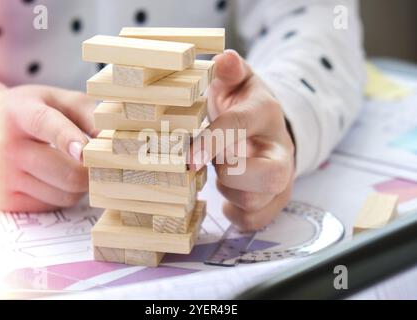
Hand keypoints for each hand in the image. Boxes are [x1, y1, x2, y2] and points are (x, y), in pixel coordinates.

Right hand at [0, 85, 96, 211]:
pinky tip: (52, 177)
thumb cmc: (36, 112)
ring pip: (66, 194)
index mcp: (20, 113)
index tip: (85, 151)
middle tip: (96, 161)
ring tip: (68, 164)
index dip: (68, 138)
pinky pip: (54, 205)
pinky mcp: (4, 199)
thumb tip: (114, 140)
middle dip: (92, 171)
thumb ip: (91, 114)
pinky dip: (63, 195)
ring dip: (79, 184)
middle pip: (68, 172)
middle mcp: (5, 145)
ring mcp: (2, 176)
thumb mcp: (61, 100)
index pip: (46, 125)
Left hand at [190, 50, 294, 230]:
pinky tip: (228, 195)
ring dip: (228, 191)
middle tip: (216, 163)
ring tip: (222, 173)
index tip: (189, 158)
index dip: (212, 142)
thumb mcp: (237, 82)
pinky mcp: (276, 201)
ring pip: (257, 201)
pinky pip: (254, 220)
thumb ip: (230, 70)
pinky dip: (234, 212)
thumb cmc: (243, 106)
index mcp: (266, 113)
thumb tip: (225, 58)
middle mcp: (281, 149)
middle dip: (231, 173)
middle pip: (270, 175)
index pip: (240, 126)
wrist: (266, 130)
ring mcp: (283, 178)